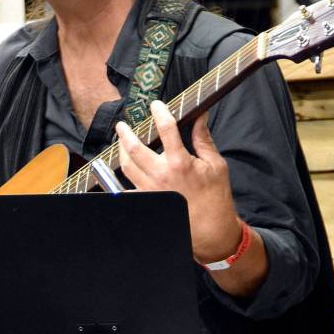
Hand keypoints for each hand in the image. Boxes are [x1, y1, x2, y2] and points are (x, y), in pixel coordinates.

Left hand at [115, 100, 241, 263]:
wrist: (211, 228)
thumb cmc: (215, 197)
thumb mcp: (215, 165)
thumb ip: (203, 139)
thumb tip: (201, 117)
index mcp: (180, 163)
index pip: (166, 129)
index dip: (159, 112)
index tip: (155, 105)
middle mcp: (161, 175)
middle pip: (134, 148)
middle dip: (126, 133)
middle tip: (122, 125)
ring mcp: (151, 190)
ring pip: (126, 167)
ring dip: (121, 151)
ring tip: (121, 142)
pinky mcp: (148, 202)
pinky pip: (126, 190)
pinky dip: (118, 180)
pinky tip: (119, 171)